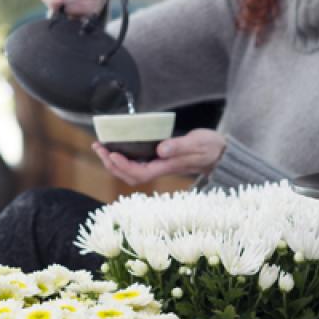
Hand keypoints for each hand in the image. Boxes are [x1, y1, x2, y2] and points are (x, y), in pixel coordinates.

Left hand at [92, 129, 226, 185]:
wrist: (219, 152)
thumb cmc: (209, 147)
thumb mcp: (197, 143)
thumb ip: (179, 146)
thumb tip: (160, 149)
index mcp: (167, 167)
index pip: (140, 173)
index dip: (124, 166)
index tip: (113, 153)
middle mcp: (159, 169)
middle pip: (130, 175)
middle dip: (112, 164)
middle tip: (98, 147)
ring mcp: (158, 165)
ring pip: (130, 171)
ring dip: (113, 161)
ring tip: (101, 147)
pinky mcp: (158, 159)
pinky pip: (135, 163)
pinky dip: (122, 157)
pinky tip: (115, 147)